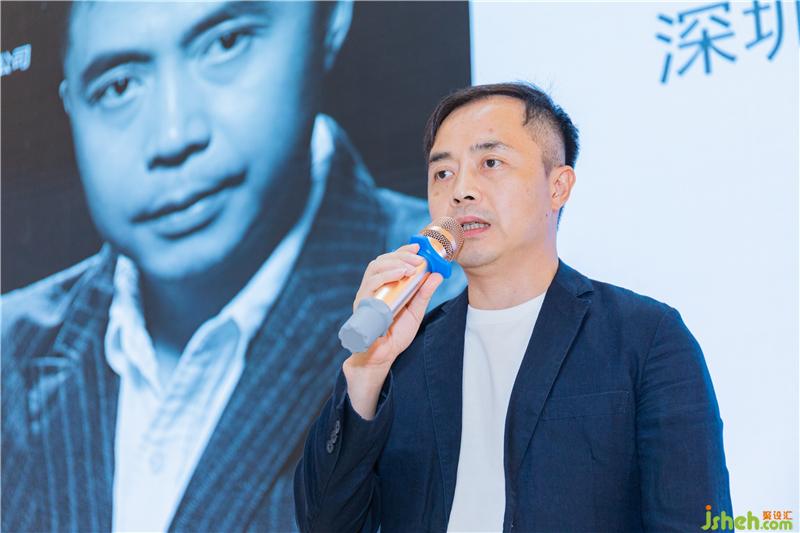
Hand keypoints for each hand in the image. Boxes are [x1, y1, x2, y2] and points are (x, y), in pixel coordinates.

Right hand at [344, 244, 443, 418]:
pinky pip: (370, 285)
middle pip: (381, 261)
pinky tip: (400, 274)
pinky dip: (385, 276)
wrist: (383, 355)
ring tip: (410, 267)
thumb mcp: (416, 311)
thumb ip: (424, 293)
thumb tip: (438, 274)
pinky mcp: (362, 305)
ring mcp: (366, 295)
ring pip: (374, 269)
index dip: (403, 251)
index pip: (390, 261)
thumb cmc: (397, 334)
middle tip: (418, 258)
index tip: (418, 246)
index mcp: (385, 286)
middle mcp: (373, 288)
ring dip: (393, 263)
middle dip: (400, 255)